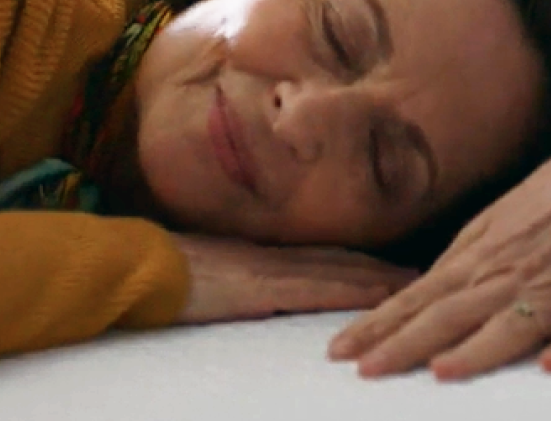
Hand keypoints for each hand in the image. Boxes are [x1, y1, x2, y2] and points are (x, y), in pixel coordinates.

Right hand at [173, 234, 417, 323]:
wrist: (130, 265)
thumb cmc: (151, 271)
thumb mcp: (195, 270)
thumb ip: (224, 274)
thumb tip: (238, 285)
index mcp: (254, 253)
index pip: (316, 255)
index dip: (354, 260)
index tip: (386, 266)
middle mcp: (268, 256)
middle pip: (336, 259)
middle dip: (378, 268)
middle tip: (420, 274)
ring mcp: (267, 270)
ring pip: (335, 271)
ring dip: (376, 280)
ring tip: (413, 284)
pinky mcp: (261, 288)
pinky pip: (316, 290)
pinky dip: (350, 292)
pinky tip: (377, 299)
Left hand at [327, 138, 550, 380]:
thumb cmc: (544, 207)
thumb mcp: (489, 227)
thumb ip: (455, 268)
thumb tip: (410, 302)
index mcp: (479, 260)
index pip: (418, 300)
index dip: (379, 327)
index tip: (342, 352)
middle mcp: (510, 278)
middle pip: (451, 317)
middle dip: (406, 345)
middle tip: (367, 370)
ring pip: (511, 328)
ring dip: (477, 350)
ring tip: (441, 371)